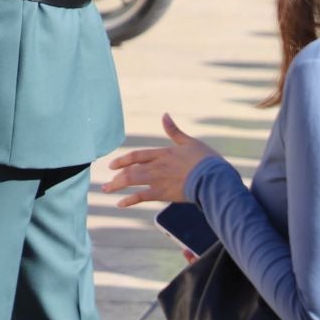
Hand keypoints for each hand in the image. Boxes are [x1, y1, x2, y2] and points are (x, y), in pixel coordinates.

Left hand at [103, 115, 221, 206]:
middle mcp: (155, 166)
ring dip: (117, 186)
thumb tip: (165, 115)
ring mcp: (157, 180)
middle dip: (116, 177)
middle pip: (130, 170)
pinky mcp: (162, 193)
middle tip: (106, 184)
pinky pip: (141, 197)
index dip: (122, 160)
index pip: (136, 156)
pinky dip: (129, 200)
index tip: (112, 165)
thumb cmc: (205, 160)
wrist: (213, 178)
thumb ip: (174, 131)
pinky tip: (120, 204)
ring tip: (107, 190)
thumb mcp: (188, 142)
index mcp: (162, 153)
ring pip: (131, 181)